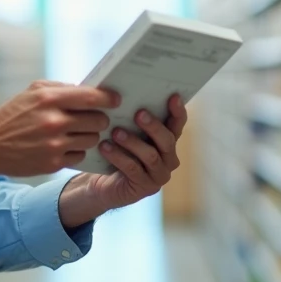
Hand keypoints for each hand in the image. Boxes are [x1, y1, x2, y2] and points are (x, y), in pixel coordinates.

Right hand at [0, 80, 119, 192]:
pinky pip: (80, 155)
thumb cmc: (13, 114)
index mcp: (49, 99)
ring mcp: (54, 144)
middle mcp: (54, 121)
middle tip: (95, 118)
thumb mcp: (33, 91)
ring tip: (78, 132)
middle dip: (100, 118)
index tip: (116, 99)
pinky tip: (65, 145)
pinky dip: (77, 150)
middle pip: (98, 120)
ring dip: (89, 135)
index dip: (109, 98)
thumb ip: (62, 89)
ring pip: (93, 139)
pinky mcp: (53, 164)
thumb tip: (91, 91)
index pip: (92, 97)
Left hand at [59, 94, 187, 224]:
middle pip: (167, 141)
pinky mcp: (145, 188)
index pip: (177, 125)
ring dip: (133, 142)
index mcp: (167, 142)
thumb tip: (122, 93)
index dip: (177, 112)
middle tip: (139, 113)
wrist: (103, 184)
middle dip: (153, 126)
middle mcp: (168, 159)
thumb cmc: (117, 152)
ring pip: (151, 156)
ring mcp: (158, 175)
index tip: (173, 97)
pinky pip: (133, 169)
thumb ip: (132, 119)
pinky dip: (119, 157)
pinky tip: (105, 147)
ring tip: (116, 132)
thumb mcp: (125, 132)